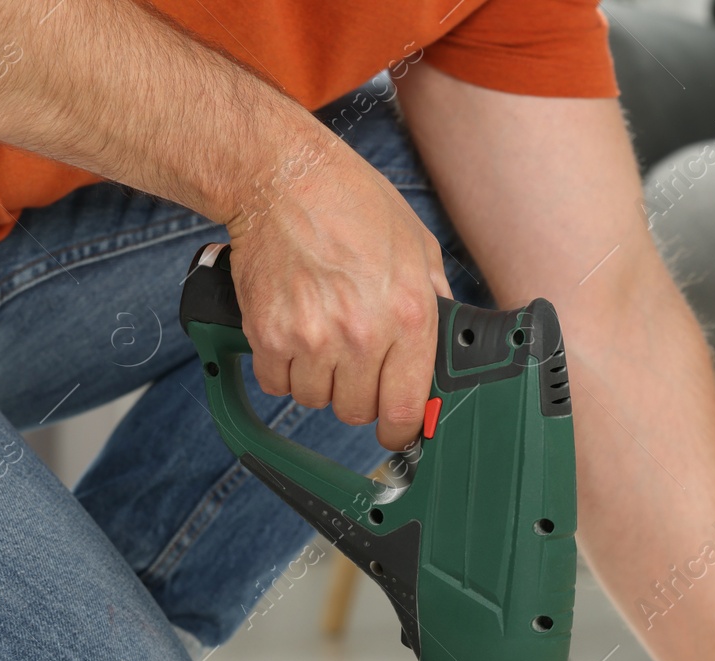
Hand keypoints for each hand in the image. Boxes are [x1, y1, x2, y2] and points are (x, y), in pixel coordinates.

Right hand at [225, 137, 451, 449]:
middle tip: (354, 365)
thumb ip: (435, 301)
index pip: (404, 408)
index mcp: (409, 317)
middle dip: (357, 396)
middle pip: (356, 411)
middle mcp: (361, 334)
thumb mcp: (418, 248)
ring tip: (322, 338)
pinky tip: (292, 335)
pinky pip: (275, 382)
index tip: (397, 429)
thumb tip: (446, 343)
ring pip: (314, 399)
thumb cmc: (353, 204)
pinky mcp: (268, 334)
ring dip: (318, 381)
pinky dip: (281, 368)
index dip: (401, 429)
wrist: (283, 177)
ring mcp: (311, 338)